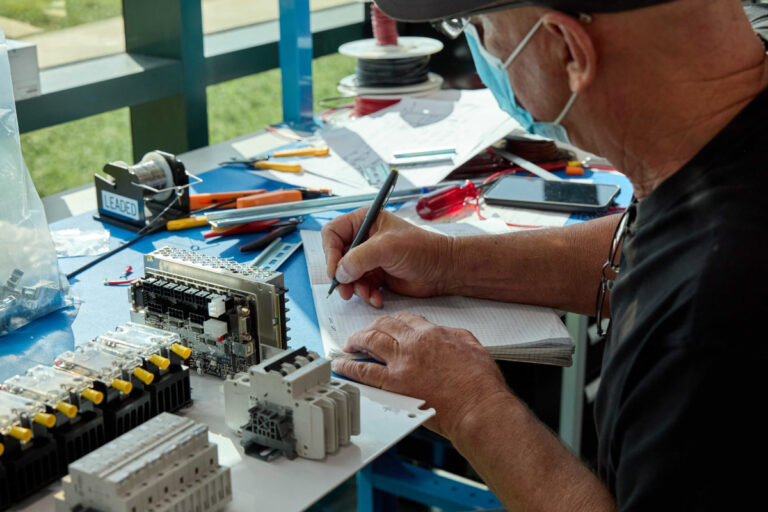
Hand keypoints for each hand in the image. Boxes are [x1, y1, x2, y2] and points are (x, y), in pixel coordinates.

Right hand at [321, 209, 454, 306]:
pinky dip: (366, 294)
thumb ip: (359, 258)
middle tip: (345, 290)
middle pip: (337, 257)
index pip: (333, 233)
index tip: (335, 270)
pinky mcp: (376, 274)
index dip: (330, 252)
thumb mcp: (387, 248)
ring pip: (347, 275)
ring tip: (367, 294)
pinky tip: (377, 297)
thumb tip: (339, 272)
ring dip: (355, 288)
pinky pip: (360, 286)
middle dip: (341, 275)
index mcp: (364, 221)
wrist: (443, 270)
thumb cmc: (422, 249)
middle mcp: (364, 238)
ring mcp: (370, 257)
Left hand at [331, 313, 509, 438]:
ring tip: (348, 345)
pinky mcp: (394, 384)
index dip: (394, 322)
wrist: (478, 406)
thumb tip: (445, 334)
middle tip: (363, 335)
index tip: (389, 327)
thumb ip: (454, 336)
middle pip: (383, 326)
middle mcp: (413, 343)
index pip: (406, 319)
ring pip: (370, 341)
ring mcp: (402, 363)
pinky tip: (341, 366)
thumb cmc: (479, 383)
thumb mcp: (472, 346)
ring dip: (356, 341)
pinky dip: (349, 367)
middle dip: (371, 328)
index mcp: (432, 333)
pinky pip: (364, 371)